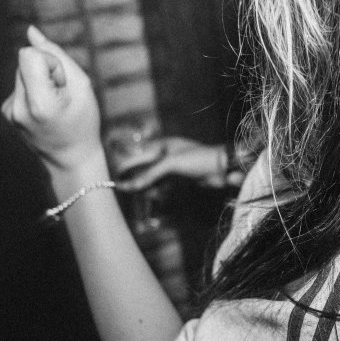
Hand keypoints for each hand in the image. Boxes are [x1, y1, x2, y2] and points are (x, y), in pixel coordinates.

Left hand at [2, 26, 103, 174]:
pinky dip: (33, 91)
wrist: (71, 160)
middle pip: (25, 61)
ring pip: (22, 71)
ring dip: (40, 80)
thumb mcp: (81, 84)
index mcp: (37, 103)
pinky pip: (20, 85)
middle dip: (46, 70)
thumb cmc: (83, 120)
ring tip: (54, 104)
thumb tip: (30, 31)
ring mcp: (8, 112)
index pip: (28, 55)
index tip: (61, 82)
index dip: (49, 61)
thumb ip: (56, 54)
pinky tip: (44, 111)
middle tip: (61, 95)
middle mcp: (17, 108)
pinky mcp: (6, 112)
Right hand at [114, 137, 233, 190]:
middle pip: (144, 168)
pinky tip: (155, 195)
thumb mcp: (171, 165)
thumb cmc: (199, 159)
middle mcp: (166, 154)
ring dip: (147, 187)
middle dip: (135, 179)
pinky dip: (157, 190)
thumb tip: (131, 186)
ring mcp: (174, 167)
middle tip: (124, 189)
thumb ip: (150, 175)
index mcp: (162, 145)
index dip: (125, 166)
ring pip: (153, 178)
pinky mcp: (181, 178)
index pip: (138, 156)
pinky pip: (163, 185)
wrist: (224, 168)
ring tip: (140, 193)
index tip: (115, 178)